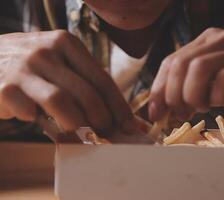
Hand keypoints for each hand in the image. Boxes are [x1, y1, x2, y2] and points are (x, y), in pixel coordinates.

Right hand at [0, 31, 132, 133]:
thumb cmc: (32, 64)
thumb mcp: (59, 60)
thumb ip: (83, 81)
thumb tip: (115, 114)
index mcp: (67, 43)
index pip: (102, 79)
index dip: (119, 106)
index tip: (130, 125)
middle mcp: (48, 51)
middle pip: (87, 92)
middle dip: (102, 119)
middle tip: (108, 133)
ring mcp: (25, 68)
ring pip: (61, 101)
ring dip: (76, 122)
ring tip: (79, 131)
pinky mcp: (5, 87)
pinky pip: (30, 112)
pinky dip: (38, 121)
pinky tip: (36, 117)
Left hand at [149, 28, 223, 120]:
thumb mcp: (221, 83)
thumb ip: (197, 88)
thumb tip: (171, 107)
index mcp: (208, 41)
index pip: (171, 61)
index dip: (158, 88)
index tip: (155, 112)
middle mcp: (219, 39)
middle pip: (179, 64)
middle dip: (172, 94)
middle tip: (181, 113)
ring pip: (196, 69)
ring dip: (193, 95)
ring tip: (205, 107)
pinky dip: (217, 96)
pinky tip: (223, 102)